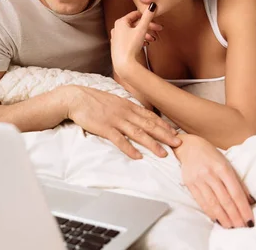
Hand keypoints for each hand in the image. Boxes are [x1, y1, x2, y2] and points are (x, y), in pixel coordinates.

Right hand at [64, 85, 180, 158]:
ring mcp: (116, 120)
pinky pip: (120, 140)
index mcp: (128, 105)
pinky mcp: (105, 128)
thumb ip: (125, 108)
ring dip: (152, 144)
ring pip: (138, 133)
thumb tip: (136, 115)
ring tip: (163, 154)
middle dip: (165, 134)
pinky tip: (138, 157)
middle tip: (179, 143)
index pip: (150, 116)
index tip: (175, 132)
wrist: (76, 98)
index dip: (164, 125)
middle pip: (149, 124)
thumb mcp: (113, 100)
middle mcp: (125, 112)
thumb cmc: (93, 100)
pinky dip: (129, 149)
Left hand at [110, 3, 160, 78]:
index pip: (135, 14)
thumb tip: (153, 5)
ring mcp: (116, 38)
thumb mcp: (141, 29)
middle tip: (159, 29)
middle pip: (135, 24)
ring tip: (152, 39)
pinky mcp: (118, 46)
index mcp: (120, 22)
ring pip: (133, 32)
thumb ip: (147, 17)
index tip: (154, 18)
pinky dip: (138, 40)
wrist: (124, 64)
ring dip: (144, 34)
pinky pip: (130, 39)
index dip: (146, 16)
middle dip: (148, 27)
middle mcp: (116, 28)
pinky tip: (145, 44)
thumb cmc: (130, 46)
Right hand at [175, 134, 255, 228]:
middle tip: (242, 228)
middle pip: (225, 200)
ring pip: (213, 203)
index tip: (249, 220)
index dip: (243, 208)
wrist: (189, 147)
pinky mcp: (189, 184)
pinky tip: (217, 219)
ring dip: (223, 218)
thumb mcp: (227, 164)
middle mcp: (210, 174)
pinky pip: (201, 202)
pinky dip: (210, 212)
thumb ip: (238, 182)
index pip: (235, 192)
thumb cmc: (211, 156)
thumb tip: (250, 201)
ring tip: (231, 227)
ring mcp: (198, 179)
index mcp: (222, 167)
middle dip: (235, 216)